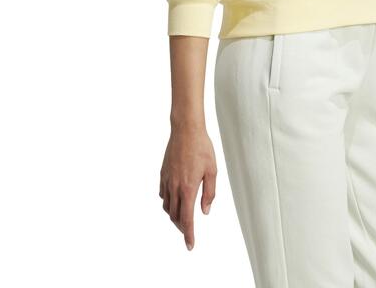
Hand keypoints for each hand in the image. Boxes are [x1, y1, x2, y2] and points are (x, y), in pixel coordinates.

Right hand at [159, 123, 217, 249]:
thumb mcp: (212, 171)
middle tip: (189, 231)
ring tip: (182, 216)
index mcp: (188, 188)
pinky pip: (162, 194)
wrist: (186, 130)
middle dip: (181, 226)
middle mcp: (175, 187)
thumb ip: (209, 193)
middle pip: (175, 216)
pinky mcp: (163, 174)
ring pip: (166, 207)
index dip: (188, 234)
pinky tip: (174, 199)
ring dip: (173, 215)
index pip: (187, 219)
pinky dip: (167, 202)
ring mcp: (167, 180)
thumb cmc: (202, 148)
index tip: (190, 245)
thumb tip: (205, 211)